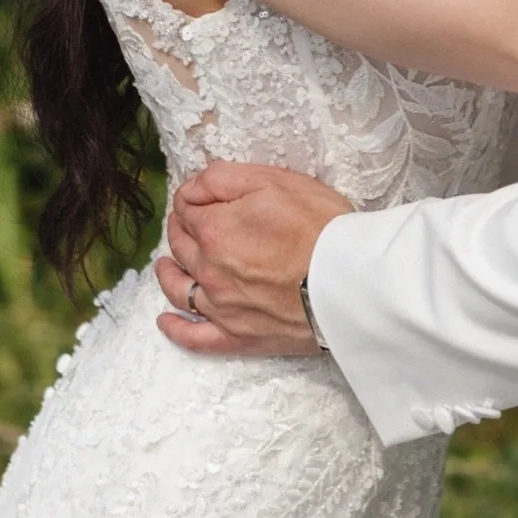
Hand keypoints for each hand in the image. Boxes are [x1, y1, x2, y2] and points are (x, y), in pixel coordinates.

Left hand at [155, 163, 353, 356]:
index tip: (199, 196)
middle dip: (180, 229)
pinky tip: (165, 322)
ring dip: (169, 273)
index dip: (191, 199)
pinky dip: (176, 330)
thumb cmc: (321, 228)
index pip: (187, 209)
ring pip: (180, 289)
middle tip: (188, 222)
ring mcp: (222, 307)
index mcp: (214, 230)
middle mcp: (210, 270)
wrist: (352, 283)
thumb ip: (224, 178)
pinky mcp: (239, 336)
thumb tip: (191, 187)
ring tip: (166, 265)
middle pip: (181, 246)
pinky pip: (197, 338)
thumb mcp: (276, 181)